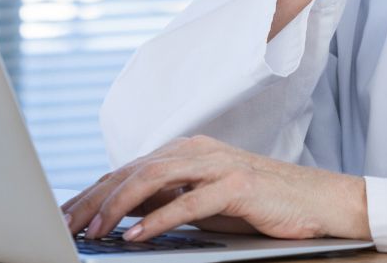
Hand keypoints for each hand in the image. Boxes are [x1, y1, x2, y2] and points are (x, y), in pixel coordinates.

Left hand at [59, 135, 369, 243]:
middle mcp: (197, 151)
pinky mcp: (237, 185)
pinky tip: (133, 236)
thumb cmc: (262, 205)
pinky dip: (156, 220)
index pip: (128, 169)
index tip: (65, 215)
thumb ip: (167, 200)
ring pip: (152, 180)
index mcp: (186, 151)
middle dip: (93, 199)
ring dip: (116, 207)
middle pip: (132, 171)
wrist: (321, 201)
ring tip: (93, 231)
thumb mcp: (205, 202)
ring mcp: (218, 164)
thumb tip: (122, 213)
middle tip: (66, 226)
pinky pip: (187, 202)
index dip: (92, 192)